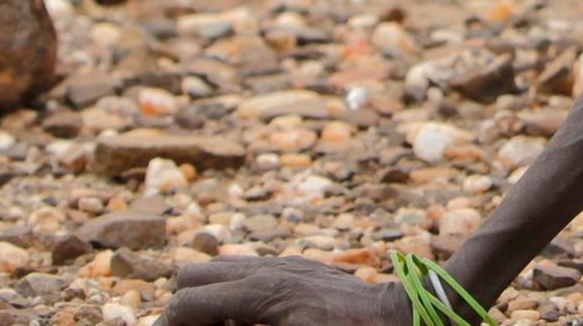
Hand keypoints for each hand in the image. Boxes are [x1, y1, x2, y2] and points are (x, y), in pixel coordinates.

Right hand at [158, 256, 409, 325]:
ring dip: (209, 297)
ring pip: (218, 267)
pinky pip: (248, 269)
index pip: (186, 302)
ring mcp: (282, 263)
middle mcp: (265, 269)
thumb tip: (214, 324)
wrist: (398, 316)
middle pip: (191, 274)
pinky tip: (253, 318)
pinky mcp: (298, 266)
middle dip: (184, 307)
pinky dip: (236, 291)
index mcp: (258, 292)